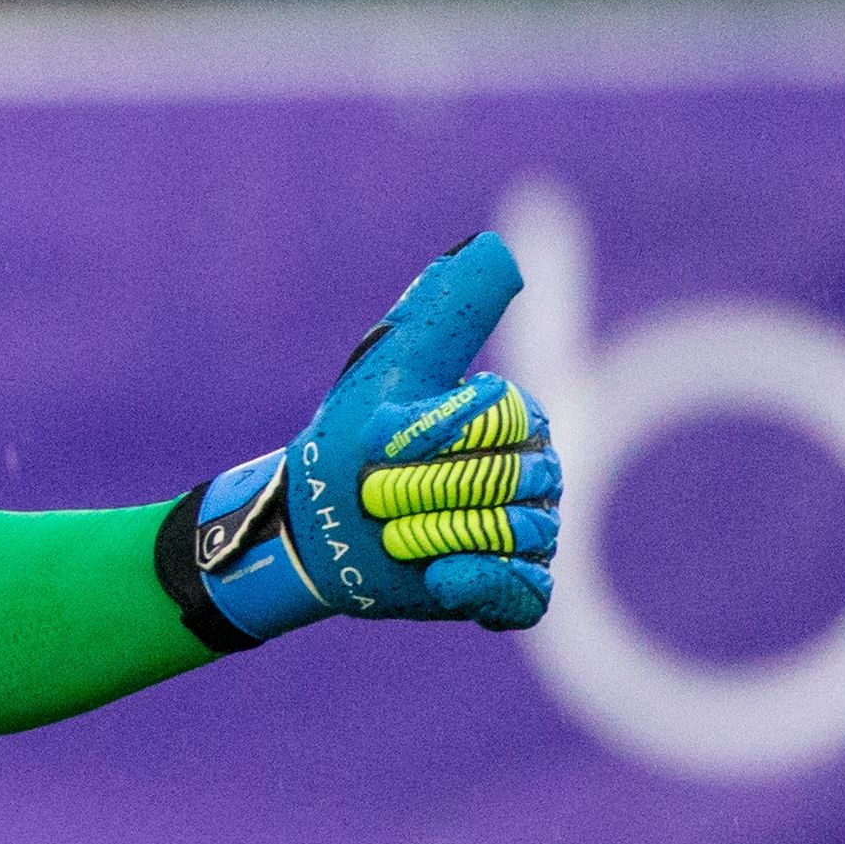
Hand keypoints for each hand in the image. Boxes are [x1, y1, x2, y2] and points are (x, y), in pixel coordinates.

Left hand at [186, 231, 561, 636]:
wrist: (312, 522)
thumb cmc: (352, 437)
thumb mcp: (395, 366)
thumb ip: (449, 308)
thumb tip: (499, 248)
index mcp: (515, 422)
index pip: (510, 419)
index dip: (439, 434)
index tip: (385, 444)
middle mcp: (532, 478)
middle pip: (515, 480)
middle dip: (430, 487)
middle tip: (378, 495)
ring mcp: (523, 538)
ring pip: (520, 535)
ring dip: (438, 532)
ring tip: (393, 534)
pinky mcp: (506, 593)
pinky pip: (528, 595)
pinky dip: (483, 586)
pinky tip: (439, 577)